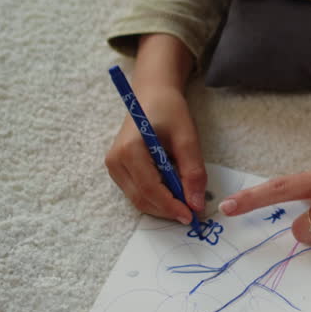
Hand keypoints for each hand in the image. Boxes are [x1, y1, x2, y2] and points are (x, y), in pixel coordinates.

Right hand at [105, 82, 206, 223]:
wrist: (153, 95)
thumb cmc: (170, 111)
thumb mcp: (187, 138)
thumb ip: (193, 171)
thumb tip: (196, 204)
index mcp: (129, 150)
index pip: (150, 189)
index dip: (171, 206)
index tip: (193, 216)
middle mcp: (115, 161)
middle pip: (142, 198)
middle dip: (168, 210)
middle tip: (194, 213)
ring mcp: (113, 166)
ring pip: (138, 199)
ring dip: (162, 206)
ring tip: (186, 203)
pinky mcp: (118, 169)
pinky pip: (137, 192)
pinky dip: (156, 198)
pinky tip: (174, 192)